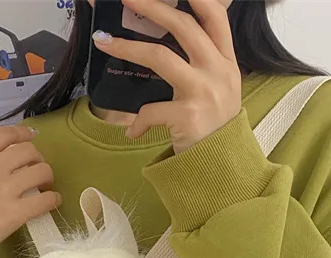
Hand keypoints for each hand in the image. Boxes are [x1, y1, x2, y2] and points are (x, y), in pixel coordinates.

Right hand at [0, 126, 59, 257]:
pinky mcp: (15, 213)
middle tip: (38, 172)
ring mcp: (4, 190)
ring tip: (46, 188)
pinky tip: (52, 202)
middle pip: (29, 151)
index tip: (33, 137)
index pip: (6, 134)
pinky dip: (53, 199)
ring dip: (48, 178)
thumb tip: (3, 164)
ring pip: (42, 171)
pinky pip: (45, 200)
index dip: (24, 134)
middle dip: (39, 159)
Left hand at [92, 0, 240, 152]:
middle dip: (152, 7)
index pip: (215, 17)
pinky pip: (151, 109)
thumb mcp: (219, 91)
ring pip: (160, 57)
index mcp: (226, 62)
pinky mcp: (188, 116)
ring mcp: (204, 92)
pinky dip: (137, 121)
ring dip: (127, 48)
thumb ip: (202, 65)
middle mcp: (219, 71)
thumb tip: (165, 43)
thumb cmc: (214, 130)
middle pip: (184, 26)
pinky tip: (132, 131)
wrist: (224, 168)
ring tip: (104, 43)